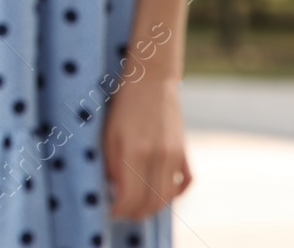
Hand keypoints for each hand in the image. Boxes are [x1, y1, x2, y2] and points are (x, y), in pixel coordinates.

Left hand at [103, 72, 191, 219]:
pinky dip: (174, 195)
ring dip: (152, 208)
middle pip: (150, 203)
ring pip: (167, 197)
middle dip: (134, 214)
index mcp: (135, 151)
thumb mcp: (108, 132)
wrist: (151, 79)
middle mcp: (159, 157)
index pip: (130, 197)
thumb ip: (112, 164)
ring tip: (136, 207)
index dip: (119, 210)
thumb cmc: (123, 105)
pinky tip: (160, 194)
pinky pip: (185, 184)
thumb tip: (114, 192)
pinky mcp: (184, 152)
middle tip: (121, 213)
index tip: (109, 211)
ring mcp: (175, 156)